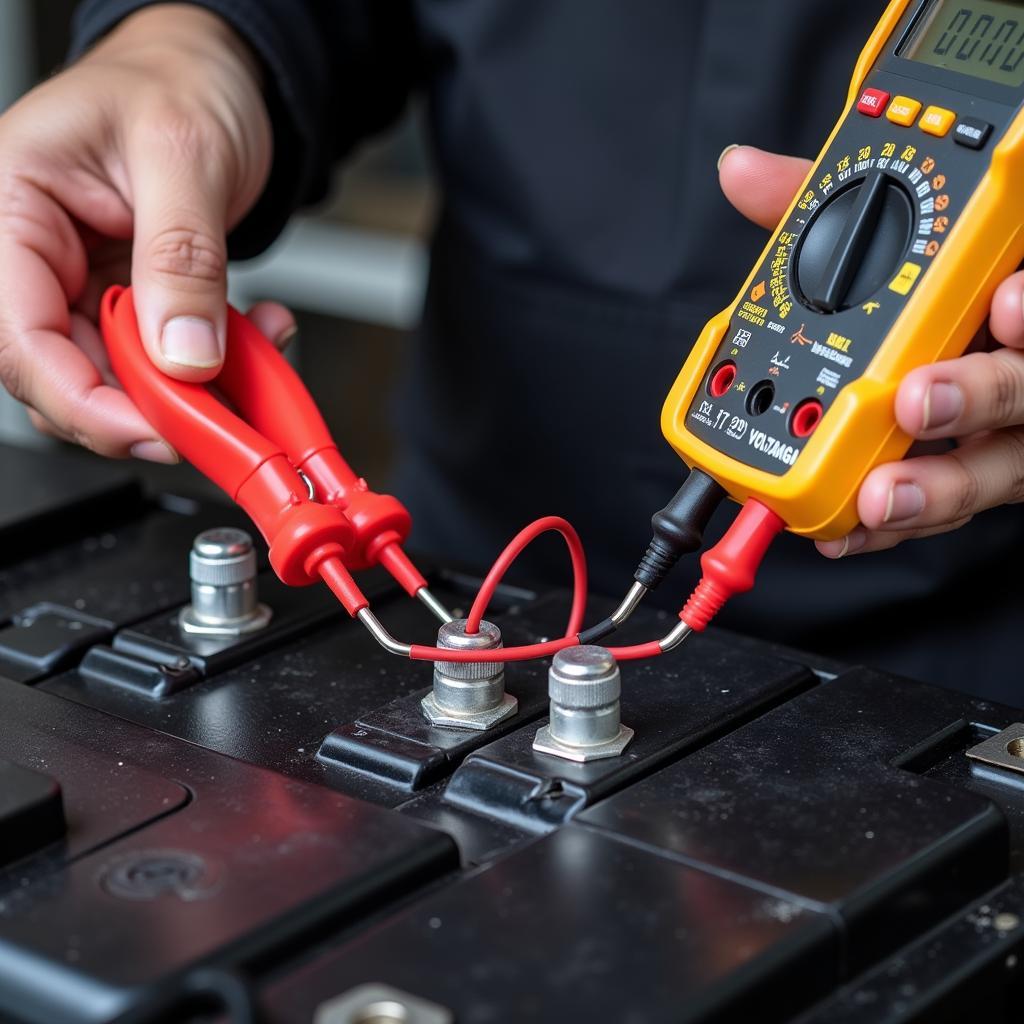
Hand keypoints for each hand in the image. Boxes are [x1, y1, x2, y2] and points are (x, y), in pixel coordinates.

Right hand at [0, 3, 294, 461]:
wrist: (218, 76)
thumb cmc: (180, 82)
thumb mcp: (183, 156)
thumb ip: (180, 259)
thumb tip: (183, 355)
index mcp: (11, 210)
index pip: (21, 339)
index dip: (83, 402)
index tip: (154, 431)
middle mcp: (39, 257)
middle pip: (68, 373)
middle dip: (147, 406)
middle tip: (217, 415)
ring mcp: (87, 284)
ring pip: (120, 379)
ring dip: (192, 389)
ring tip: (254, 353)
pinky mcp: (134, 301)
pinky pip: (165, 360)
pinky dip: (216, 367)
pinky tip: (257, 338)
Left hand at [719, 144, 1023, 556]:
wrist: (960, 360)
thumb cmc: (925, 295)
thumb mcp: (879, 242)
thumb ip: (824, 207)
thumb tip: (741, 171)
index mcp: (1012, 292)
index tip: (1009, 299)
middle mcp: (1022, 358)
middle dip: (978, 393)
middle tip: (916, 399)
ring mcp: (1015, 427)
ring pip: (1003, 466)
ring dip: (940, 484)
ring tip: (880, 494)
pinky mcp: (988, 476)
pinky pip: (954, 508)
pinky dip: (903, 520)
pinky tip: (857, 525)